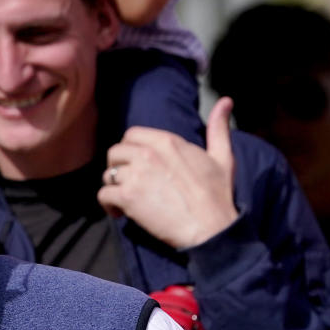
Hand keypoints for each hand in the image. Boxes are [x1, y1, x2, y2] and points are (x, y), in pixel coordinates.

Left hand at [97, 97, 237, 248]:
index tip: (137, 163)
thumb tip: (225, 101)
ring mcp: (135, 174)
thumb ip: (218, 128)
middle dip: (118, 166)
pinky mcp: (127, 196)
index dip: (130, 148)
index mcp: (166, 141)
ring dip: (114, 187)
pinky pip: (103, 195)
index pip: (131, 134)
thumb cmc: (217, 195)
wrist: (211, 228)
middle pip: (115, 152)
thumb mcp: (222, 157)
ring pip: (107, 174)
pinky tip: (120, 213)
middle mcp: (146, 153)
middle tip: (128, 182)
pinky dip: (108, 205)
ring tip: (125, 199)